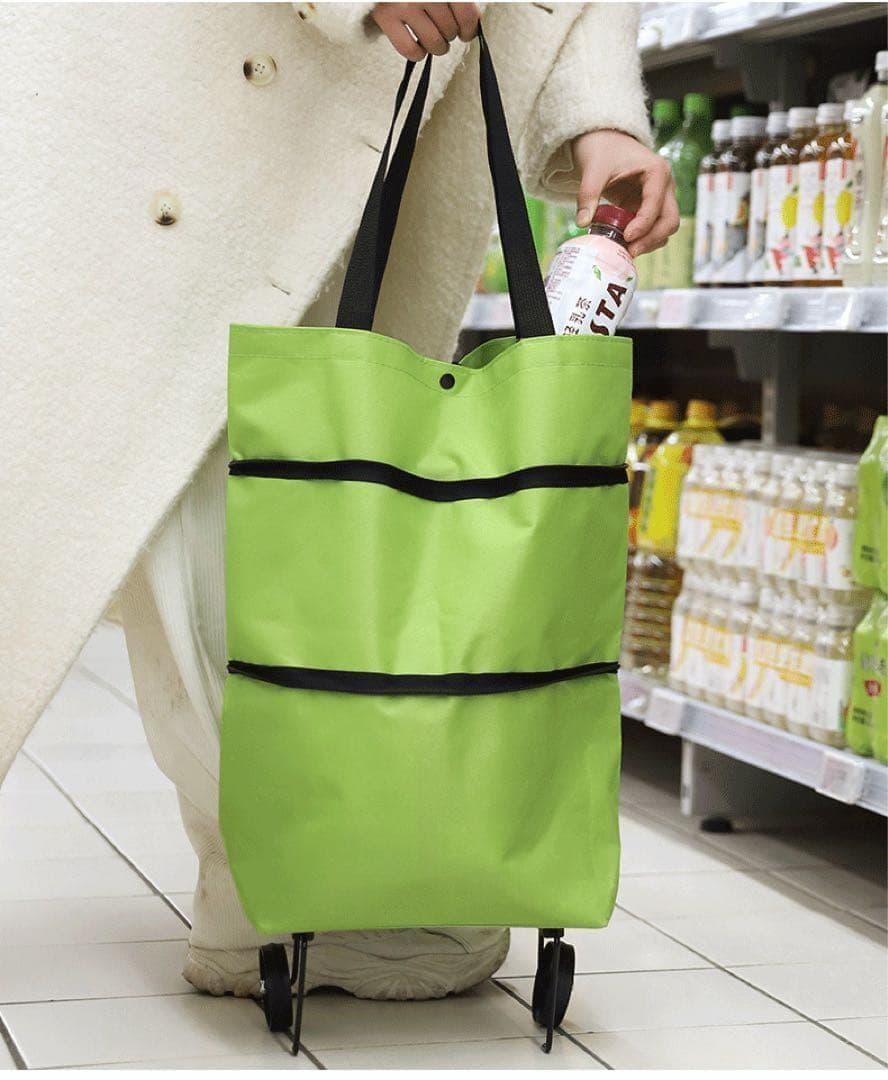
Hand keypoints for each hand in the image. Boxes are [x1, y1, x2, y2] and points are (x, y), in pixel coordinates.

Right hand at [371, 3, 479, 59]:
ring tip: (431, 39)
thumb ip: (458, 0)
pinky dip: (418, 55)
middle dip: (449, 35)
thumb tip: (472, 26)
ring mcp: (403, 4)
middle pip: (450, 31)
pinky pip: (411, 50)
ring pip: (433, 43)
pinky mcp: (385, 18)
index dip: (470, 29)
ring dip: (436, 47)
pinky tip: (418, 47)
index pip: (467, 13)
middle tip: (441, 28)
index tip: (466, 33)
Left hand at [572, 130, 679, 256]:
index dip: (644, 224)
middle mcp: (665, 185)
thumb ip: (588, 195)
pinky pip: (653, 229)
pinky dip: (643, 239)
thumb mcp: (593, 170)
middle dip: (652, 239)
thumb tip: (581, 223)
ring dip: (649, 242)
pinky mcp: (649, 208)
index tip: (626, 237)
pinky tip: (624, 244)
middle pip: (670, 220)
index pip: (657, 204)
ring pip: (665, 227)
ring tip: (625, 250)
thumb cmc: (603, 151)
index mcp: (657, 171)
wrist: (604, 143)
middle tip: (630, 251)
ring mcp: (660, 198)